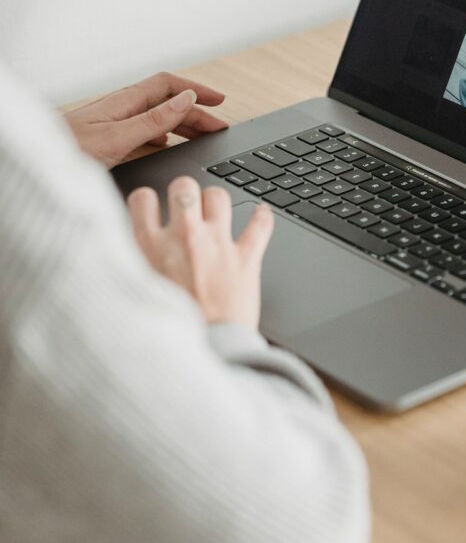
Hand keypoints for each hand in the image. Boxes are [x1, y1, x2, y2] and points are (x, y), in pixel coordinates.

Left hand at [64, 71, 228, 167]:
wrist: (38, 163)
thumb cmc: (68, 152)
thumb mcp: (118, 137)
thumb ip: (153, 119)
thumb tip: (186, 99)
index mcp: (126, 102)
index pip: (169, 86)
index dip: (196, 89)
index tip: (219, 100)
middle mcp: (121, 109)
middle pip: (167, 102)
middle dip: (196, 111)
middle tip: (218, 125)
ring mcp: (114, 123)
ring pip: (157, 117)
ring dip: (182, 123)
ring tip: (201, 134)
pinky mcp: (107, 139)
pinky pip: (144, 131)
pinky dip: (163, 135)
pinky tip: (166, 144)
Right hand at [128, 177, 272, 328]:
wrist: (205, 355)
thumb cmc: (167, 334)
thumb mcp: (134, 294)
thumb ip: (132, 266)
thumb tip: (125, 250)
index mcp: (150, 248)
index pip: (143, 199)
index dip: (147, 201)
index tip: (152, 209)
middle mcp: (184, 238)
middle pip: (184, 186)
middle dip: (184, 192)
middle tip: (185, 207)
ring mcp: (217, 245)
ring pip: (219, 196)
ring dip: (217, 202)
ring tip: (215, 213)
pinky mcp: (246, 259)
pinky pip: (260, 225)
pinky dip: (262, 217)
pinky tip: (261, 214)